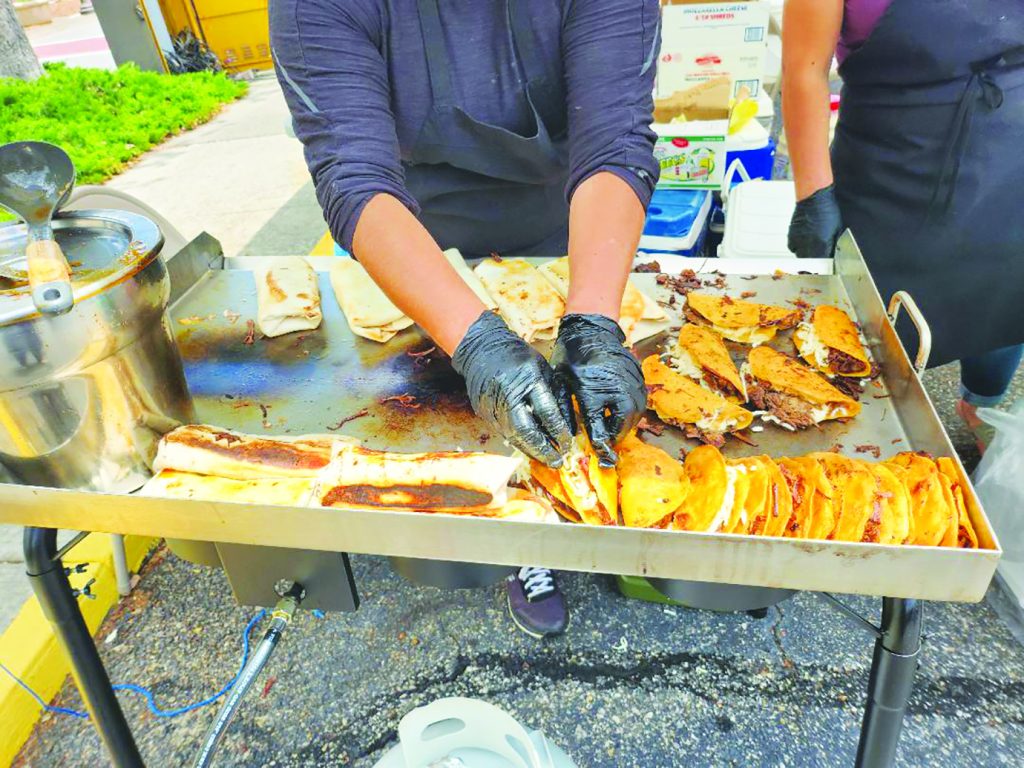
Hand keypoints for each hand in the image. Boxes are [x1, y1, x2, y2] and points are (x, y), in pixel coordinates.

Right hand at [452, 311, 572, 466]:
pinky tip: (531, 449)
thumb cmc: (518, 357)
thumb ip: (555, 395)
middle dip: (543, 449)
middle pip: (526, 430)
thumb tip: (568, 426)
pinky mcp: (483, 412)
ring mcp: (492, 405)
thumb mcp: (543, 369)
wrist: (481, 349)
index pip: (546, 412)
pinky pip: (504, 433)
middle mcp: (508, 394)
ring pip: (513, 436)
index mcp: (527, 379)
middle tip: (557, 462)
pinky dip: (519, 443)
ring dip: (531, 451)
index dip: (558, 431)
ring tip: (547, 459)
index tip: (568, 443)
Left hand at [551, 314, 645, 466]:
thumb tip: (571, 438)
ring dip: (623, 425)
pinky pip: (638, 402)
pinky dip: (629, 411)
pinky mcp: (640, 378)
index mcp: (596, 393)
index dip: (601, 448)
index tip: (603, 461)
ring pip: (634, 415)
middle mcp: (620, 390)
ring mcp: (634, 384)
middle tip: (606, 444)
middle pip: (623, 426)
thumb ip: (566, 412)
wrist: (591, 330)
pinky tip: (616, 411)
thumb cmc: (572, 358)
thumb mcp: (563, 386)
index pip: (601, 430)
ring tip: (611, 430)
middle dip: (614, 437)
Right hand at [788, 184, 842, 258]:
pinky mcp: (791, 235)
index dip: (825, 263)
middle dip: (815, 260)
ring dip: (806, 254)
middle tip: (819, 255)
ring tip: (811, 247)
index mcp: (822, 243)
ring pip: (800, 255)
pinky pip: (793, 248)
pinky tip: (803, 241)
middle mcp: (808, 243)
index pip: (823, 261)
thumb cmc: (827, 210)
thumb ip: (833, 244)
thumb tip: (832, 254)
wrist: (814, 198)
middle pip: (810, 262)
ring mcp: (798, 240)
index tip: (826, 261)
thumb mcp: (837, 229)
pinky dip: (797, 247)